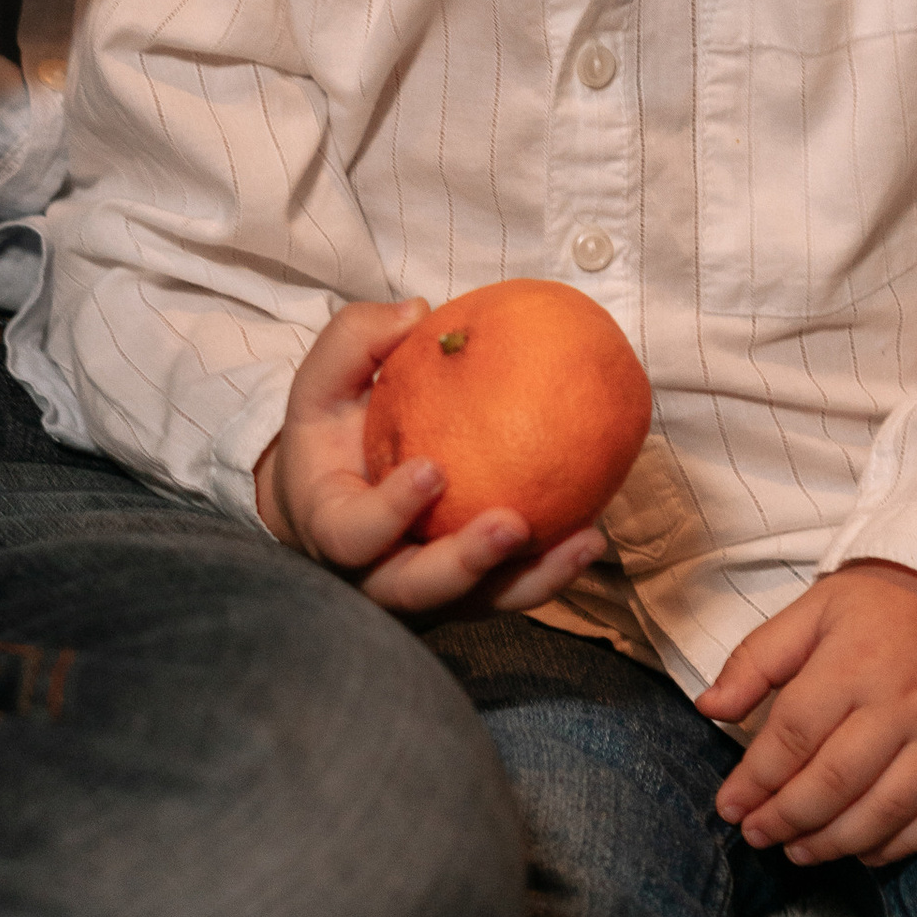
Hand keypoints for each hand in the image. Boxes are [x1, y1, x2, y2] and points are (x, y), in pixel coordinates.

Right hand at [254, 300, 608, 619]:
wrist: (333, 495)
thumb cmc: (329, 432)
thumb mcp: (323, 381)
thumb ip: (356, 340)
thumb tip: (417, 313)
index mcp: (332, 527)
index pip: (353, 535)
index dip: (390, 512)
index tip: (433, 469)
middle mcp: (375, 575)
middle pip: (418, 591)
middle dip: (468, 564)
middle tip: (513, 524)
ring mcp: (424, 594)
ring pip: (477, 603)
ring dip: (532, 578)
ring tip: (585, 540)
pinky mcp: (465, 594)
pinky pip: (509, 590)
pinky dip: (551, 570)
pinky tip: (592, 532)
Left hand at [697, 562, 916, 869]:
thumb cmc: (882, 599)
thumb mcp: (814, 608)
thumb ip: (757, 659)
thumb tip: (709, 707)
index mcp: (853, 662)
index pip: (794, 736)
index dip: (755, 779)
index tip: (728, 807)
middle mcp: (900, 703)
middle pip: (834, 782)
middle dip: (786, 819)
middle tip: (756, 835)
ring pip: (883, 811)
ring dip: (834, 843)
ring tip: (797, 852)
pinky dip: (896, 845)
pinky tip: (862, 853)